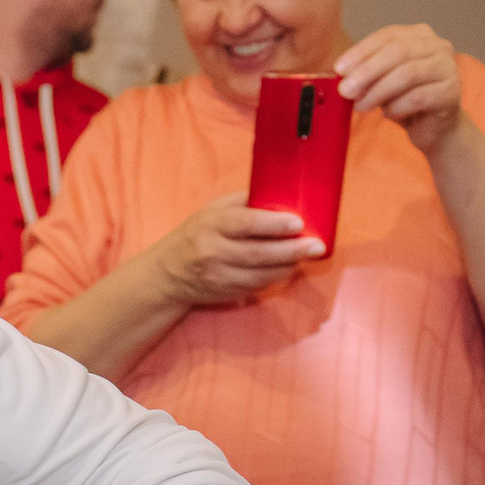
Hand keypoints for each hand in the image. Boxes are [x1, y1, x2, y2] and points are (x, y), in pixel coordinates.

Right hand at [145, 192, 326, 307]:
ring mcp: (219, 276)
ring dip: (288, 266)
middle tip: (316, 246)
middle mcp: (213, 252)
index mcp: (212, 225)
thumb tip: (281, 191)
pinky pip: (257, 286)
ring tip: (307, 256)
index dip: (275, 225)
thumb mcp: (213, 210)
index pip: (246, 224)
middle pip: (258, 254)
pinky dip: (275, 277)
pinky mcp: (225, 293)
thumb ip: (244, 201)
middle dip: (292, 250)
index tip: (299, 223)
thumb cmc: (196, 234)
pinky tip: (287, 267)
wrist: (168, 273)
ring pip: (261, 274)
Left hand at [334, 24, 464, 153]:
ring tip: (361, 106)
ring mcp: (448, 68)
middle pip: (397, 52)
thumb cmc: (406, 101)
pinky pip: (418, 97)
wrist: (435, 128)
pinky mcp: (451, 92)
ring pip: (407, 74)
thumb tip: (343, 76)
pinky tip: (388, 115)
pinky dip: (397, 107)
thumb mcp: (382, 82)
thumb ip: (367, 74)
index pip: (387, 36)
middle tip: (345, 90)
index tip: (339, 69)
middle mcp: (438, 46)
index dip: (361, 51)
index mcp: (419, 35)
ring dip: (378, 91)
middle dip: (367, 71)